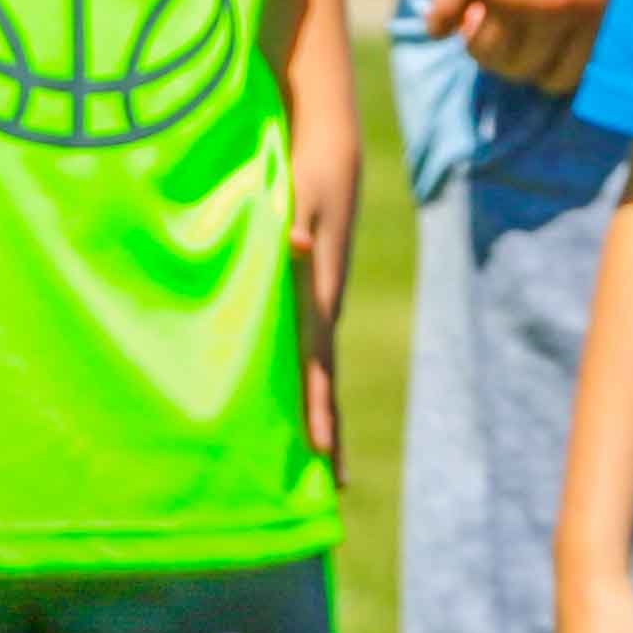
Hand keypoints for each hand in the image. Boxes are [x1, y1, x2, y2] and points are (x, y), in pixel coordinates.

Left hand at [293, 170, 346, 469]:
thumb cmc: (308, 169)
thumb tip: (299, 250)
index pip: (319, 362)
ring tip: (323, 459)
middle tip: (337, 484)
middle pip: (326, 378)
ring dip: (320, 409)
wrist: (334, 147)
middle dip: (329, 429)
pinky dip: (309, 380)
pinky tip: (301, 397)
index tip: (322, 452)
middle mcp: (326, 304)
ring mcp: (323, 298)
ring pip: (321, 366)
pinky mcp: (315, 289)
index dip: (318, 407)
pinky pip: (312, 345)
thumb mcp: (300, 192)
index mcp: (321, 292)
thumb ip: (295, 223)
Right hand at [429, 0, 613, 92]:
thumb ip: (573, 6)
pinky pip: (441, 22)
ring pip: (480, 51)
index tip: (527, 51)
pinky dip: (438, 18)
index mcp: (591, 8)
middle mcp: (553, 10)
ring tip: (472, 11)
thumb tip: (538, 54)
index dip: (540, 70)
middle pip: (519, 69)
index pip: (564, 77)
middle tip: (492, 26)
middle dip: (502, 56)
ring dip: (470, 38)